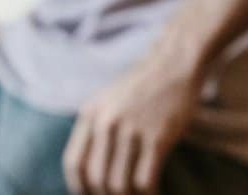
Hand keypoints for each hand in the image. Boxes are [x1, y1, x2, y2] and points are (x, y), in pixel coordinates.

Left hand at [63, 51, 202, 194]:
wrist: (173, 65)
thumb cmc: (143, 87)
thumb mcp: (108, 100)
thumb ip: (96, 127)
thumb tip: (89, 169)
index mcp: (90, 114)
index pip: (73, 163)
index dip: (79, 187)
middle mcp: (106, 123)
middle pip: (95, 178)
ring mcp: (131, 131)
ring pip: (119, 185)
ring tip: (135, 194)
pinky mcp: (157, 138)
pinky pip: (145, 181)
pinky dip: (147, 193)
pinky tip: (153, 191)